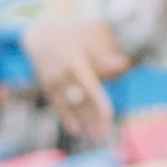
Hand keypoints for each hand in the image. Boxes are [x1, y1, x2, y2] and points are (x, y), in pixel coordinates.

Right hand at [23, 0, 121, 142]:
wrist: (41, 32)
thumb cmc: (74, 33)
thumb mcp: (90, 36)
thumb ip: (106, 56)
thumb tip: (126, 63)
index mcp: (75, 61)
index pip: (89, 86)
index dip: (99, 102)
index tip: (108, 116)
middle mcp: (62, 74)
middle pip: (80, 100)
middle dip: (92, 118)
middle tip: (104, 134)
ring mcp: (53, 81)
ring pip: (69, 105)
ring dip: (82, 120)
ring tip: (94, 135)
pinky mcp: (47, 86)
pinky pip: (58, 104)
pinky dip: (67, 117)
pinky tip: (75, 129)